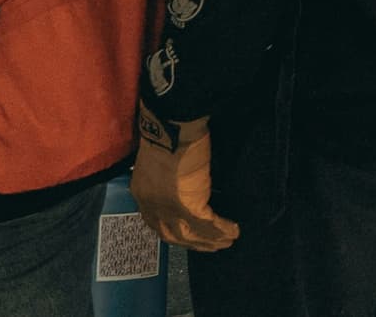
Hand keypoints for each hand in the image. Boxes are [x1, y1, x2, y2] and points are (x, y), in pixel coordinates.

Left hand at [132, 117, 235, 251]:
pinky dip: (221, 230)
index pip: (155, 222)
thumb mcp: (160, 159)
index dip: (171, 231)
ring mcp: (169, 208)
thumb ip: (166, 176)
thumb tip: (183, 182)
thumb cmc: (167, 135)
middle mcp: (152, 205)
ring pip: (190, 234)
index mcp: (142, 192)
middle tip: (210, 247)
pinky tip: (233, 231)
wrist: (172, 128)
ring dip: (209, 241)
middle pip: (172, 234)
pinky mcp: (188, 206)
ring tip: (226, 242)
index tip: (185, 236)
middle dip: (192, 243)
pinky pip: (207, 224)